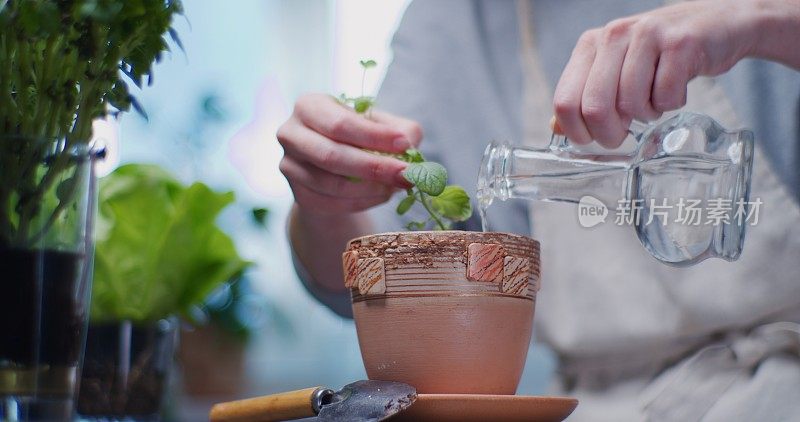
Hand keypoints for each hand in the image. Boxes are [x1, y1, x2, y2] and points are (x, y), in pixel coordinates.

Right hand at [277, 93, 422, 213]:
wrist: (338, 166)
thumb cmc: (362, 137)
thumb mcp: (383, 125)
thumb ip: (401, 131)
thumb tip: (409, 146)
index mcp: (309, 106)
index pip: (340, 123)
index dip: (373, 136)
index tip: (403, 144)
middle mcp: (290, 134)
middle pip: (331, 156)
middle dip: (374, 167)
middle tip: (405, 174)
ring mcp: (289, 166)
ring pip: (331, 185)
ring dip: (370, 188)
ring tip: (396, 185)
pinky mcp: (297, 194)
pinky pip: (330, 204)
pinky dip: (362, 202)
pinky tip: (381, 195)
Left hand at [552, 0, 787, 147]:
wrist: (720, 24)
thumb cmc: (660, 55)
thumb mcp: (616, 69)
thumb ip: (586, 95)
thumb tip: (556, 127)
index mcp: (590, 44)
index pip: (565, 101)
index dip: (578, 131)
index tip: (593, 138)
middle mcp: (614, 35)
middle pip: (595, 107)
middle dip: (610, 134)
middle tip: (624, 134)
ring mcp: (647, 35)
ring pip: (632, 104)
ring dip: (646, 115)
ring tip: (654, 101)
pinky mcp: (682, 43)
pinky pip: (666, 97)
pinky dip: (671, 105)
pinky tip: (675, 90)